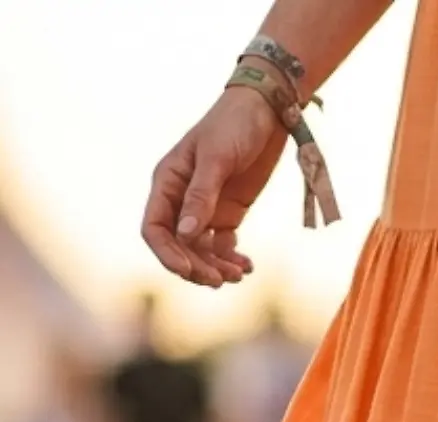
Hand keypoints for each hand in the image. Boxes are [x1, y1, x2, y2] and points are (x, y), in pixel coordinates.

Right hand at [142, 88, 288, 287]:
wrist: (266, 111)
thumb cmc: (234, 125)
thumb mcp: (216, 159)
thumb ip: (201, 197)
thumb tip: (185, 235)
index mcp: (168, 183)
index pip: (155, 229)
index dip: (167, 254)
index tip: (188, 271)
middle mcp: (182, 200)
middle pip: (178, 247)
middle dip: (196, 267)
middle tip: (220, 279)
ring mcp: (205, 209)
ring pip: (201, 252)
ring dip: (216, 268)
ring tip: (239, 274)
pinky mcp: (228, 214)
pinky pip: (223, 247)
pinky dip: (232, 260)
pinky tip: (247, 266)